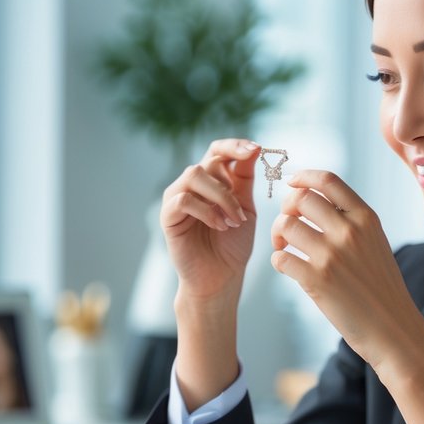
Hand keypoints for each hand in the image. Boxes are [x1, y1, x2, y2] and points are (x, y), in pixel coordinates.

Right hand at [160, 138, 259, 303]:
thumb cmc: (233, 244)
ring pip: (194, 174)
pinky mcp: (167, 216)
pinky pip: (184, 199)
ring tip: (232, 221)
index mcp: (212, 180)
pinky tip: (219, 226)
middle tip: (242, 210)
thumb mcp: (245, 207)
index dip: (234, 145)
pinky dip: (206, 211)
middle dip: (230, 181)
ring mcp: (177, 198)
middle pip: (207, 161)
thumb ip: (245, 179)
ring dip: (220, 197)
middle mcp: (191, 185)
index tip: (256, 149)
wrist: (221, 277)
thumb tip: (254, 148)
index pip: (218, 150)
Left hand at [269, 171, 423, 369]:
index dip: (303, 176)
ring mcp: (332, 255)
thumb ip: (352, 221)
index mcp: (366, 218)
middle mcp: (349, 231)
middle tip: (287, 225)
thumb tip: (315, 202)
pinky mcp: (317, 280)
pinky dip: (278, 261)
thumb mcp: (376, 243)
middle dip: (285, 209)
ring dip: (277, 235)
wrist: (393, 329)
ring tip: (283, 248)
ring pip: (286, 225)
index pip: (328, 180)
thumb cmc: (382, 288)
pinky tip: (288, 268)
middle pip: (300, 199)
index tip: (292, 183)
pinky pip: (280, 258)